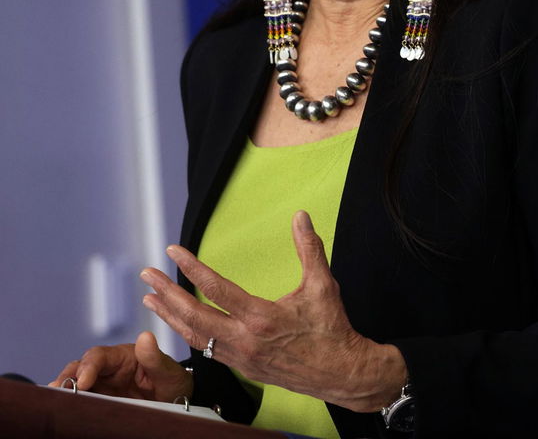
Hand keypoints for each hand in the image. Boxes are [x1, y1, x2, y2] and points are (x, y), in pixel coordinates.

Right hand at [48, 331, 191, 401]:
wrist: (176, 402)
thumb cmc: (173, 382)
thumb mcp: (169, 371)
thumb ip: (155, 356)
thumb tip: (145, 336)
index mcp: (123, 356)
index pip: (99, 356)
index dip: (88, 367)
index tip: (82, 382)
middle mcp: (108, 369)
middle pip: (80, 369)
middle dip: (67, 378)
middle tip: (57, 391)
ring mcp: (102, 386)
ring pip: (76, 384)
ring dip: (65, 391)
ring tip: (56, 402)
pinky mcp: (100, 400)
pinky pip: (83, 400)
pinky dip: (72, 403)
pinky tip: (66, 409)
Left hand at [140, 210, 406, 412]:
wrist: (339, 372)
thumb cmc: (331, 328)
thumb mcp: (322, 285)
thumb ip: (309, 249)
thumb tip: (301, 217)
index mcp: (261, 317)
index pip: (216, 289)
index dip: (192, 268)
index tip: (173, 251)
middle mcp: (244, 339)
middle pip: (193, 316)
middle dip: (166, 294)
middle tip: (146, 275)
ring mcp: (240, 357)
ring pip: (195, 337)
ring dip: (171, 317)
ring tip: (150, 299)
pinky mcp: (243, 368)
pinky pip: (207, 350)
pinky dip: (189, 334)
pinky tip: (181, 324)